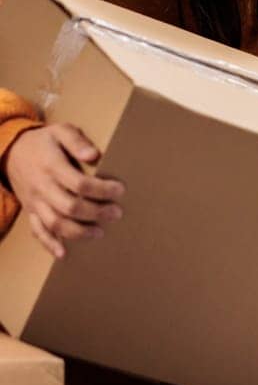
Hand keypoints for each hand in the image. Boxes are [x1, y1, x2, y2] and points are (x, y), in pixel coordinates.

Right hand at [5, 123, 124, 260]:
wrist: (10, 152)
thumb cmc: (43, 142)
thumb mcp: (60, 131)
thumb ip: (77, 141)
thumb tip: (94, 155)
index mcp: (51, 166)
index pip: (80, 184)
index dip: (102, 190)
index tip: (120, 190)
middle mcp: (42, 186)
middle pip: (70, 207)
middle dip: (96, 213)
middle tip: (116, 213)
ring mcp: (35, 202)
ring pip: (55, 223)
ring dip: (79, 232)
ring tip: (100, 232)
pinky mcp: (30, 211)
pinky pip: (37, 230)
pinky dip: (49, 244)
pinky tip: (63, 254)